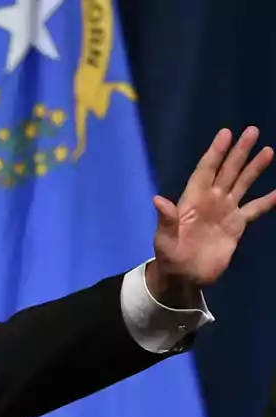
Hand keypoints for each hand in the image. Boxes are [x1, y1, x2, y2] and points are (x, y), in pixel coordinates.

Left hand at [149, 127, 275, 293]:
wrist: (184, 278)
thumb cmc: (169, 258)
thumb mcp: (164, 240)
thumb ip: (166, 220)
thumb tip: (158, 199)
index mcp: (192, 200)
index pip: (205, 171)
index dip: (215, 152)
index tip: (226, 133)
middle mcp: (210, 201)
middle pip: (227, 171)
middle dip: (239, 152)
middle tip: (252, 131)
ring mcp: (225, 212)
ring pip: (242, 184)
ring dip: (254, 168)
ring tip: (268, 151)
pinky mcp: (236, 226)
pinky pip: (255, 209)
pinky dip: (268, 201)